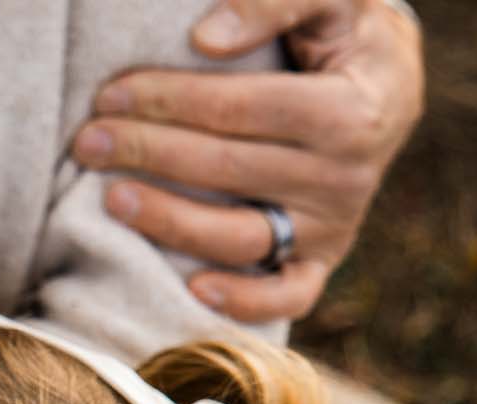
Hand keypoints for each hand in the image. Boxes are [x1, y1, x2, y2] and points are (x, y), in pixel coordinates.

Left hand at [71, 0, 424, 321]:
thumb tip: (204, 38)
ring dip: (169, 221)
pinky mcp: (322, 261)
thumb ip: (274, 1)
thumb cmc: (343, 33)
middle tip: (88, 142)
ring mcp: (334, 226)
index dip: (169, 99)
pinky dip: (243, 301)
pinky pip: (287, 296)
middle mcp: (346, 177)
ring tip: (112, 199)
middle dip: (149, 152)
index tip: (109, 94)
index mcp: (349, 110)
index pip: (240, 109)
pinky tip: (191, 287)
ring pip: (242, 237)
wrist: (388, 84)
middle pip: (228, 170)